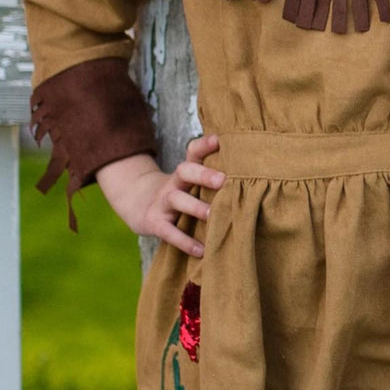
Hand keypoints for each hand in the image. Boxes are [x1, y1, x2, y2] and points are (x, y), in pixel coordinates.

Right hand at [96, 134, 224, 257]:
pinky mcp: (154, 223)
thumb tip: (249, 174)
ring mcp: (162, 202)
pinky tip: (201, 250)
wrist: (139, 204)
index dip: (205, 144)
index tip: (220, 140)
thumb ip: (212, 175)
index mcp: (185, 171)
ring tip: (213, 214)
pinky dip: (185, 241)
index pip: (193, 152)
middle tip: (224, 180)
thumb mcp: (190, 179)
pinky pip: (169, 232)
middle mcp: (174, 182)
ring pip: (177, 200)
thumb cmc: (179, 191)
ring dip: (195, 207)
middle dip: (204, 175)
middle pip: (185, 171)